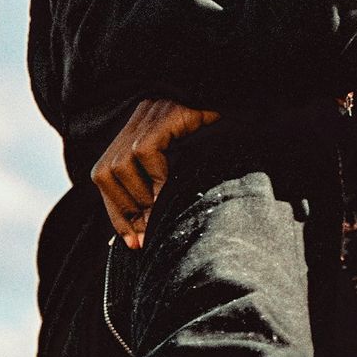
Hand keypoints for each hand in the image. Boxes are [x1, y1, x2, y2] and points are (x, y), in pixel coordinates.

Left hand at [91, 98, 219, 248]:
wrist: (252, 115)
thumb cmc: (226, 147)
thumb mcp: (183, 173)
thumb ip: (160, 195)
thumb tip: (138, 238)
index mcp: (136, 134)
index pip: (106, 177)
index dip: (117, 213)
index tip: (132, 243)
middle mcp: (138, 121)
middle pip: (104, 173)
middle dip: (123, 210)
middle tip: (145, 235)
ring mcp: (151, 114)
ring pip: (120, 164)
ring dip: (139, 197)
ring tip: (160, 212)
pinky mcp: (168, 113)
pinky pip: (146, 151)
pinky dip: (154, 177)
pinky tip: (169, 190)